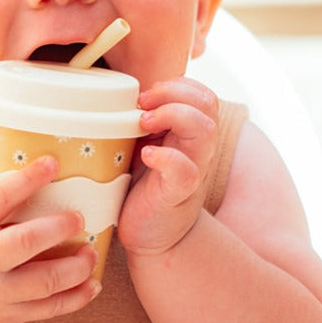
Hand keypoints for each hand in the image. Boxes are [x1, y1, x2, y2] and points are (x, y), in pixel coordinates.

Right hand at [0, 139, 99, 322]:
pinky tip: (94, 284)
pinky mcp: (9, 315)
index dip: (27, 179)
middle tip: (79, 217)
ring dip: (74, 268)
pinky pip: (48, 310)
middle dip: (57, 228)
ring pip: (42, 282)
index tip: (53, 163)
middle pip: (23, 243)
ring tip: (92, 251)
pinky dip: (75, 299)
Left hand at [118, 78, 218, 257]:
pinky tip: (146, 156)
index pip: (203, 94)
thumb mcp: (144, 147)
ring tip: (143, 125)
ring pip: (204, 129)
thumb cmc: (142, 189)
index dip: (177, 85)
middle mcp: (198, 149)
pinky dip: (166, 157)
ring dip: (172, 116)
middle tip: (143, 105)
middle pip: (208, 103)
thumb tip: (113, 95)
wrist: (153, 237)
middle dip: (173, 94)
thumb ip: (143, 124)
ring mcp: (192, 170)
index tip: (145, 94)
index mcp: (190, 134)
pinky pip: (185, 170)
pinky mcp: (178, 193)